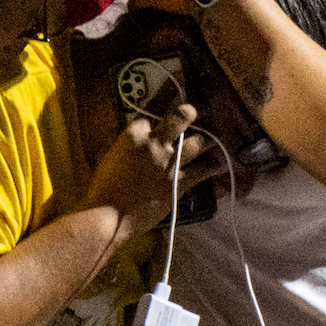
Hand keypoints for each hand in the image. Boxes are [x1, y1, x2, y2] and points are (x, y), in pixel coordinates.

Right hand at [86, 102, 214, 233]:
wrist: (109, 217)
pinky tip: (221, 163)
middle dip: (191, 112)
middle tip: (197, 111)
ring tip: (217, 140)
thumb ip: (127, 147)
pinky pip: (205, 171)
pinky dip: (214, 167)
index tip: (166, 108)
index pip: (150, 114)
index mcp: (133, 135)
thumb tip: (138, 142)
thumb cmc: (103, 190)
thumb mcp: (110, 158)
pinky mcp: (180, 183)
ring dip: (208, 141)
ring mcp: (171, 163)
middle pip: (181, 118)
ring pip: (199, 143)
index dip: (156, 115)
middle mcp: (156, 144)